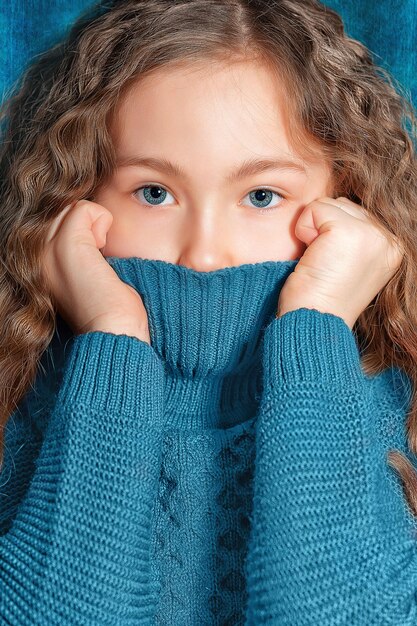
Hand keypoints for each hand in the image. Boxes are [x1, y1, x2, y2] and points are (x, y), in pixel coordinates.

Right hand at [42, 199, 150, 343]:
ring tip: (100, 254)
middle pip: (61, 211)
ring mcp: (46, 249)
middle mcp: (34, 256)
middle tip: (99, 256)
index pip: (55, 222)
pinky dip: (102, 221)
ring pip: (71, 207)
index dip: (82, 231)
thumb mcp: (85, 275)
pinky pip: (84, 208)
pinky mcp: (66, 245)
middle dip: (87, 225)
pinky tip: (103, 249)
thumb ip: (78, 251)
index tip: (93, 261)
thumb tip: (92, 227)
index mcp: (37, 265)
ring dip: (95, 224)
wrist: (112, 332)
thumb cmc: (108, 310)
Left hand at [277, 196, 403, 328]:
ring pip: (330, 204)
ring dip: (314, 230)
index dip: (331, 236)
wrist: (313, 324)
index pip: (356, 214)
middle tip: (324, 265)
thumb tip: (336, 207)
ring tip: (319, 261)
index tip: (332, 267)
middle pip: (344, 205)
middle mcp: (389, 241)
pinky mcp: (349, 232)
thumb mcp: (349, 264)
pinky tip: (312, 257)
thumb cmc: (321, 299)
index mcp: (393, 249)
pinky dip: (303, 230)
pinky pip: (314, 209)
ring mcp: (373, 235)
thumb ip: (354, 236)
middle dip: (324, 230)